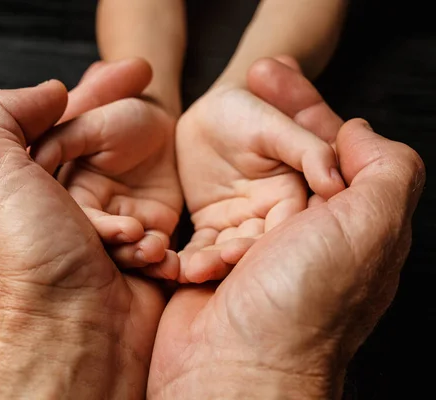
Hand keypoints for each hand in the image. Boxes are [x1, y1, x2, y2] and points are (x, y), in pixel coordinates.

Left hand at [0, 80, 164, 398]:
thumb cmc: (28, 257)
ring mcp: (102, 233)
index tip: (134, 71)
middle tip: (158, 124)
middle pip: (112, 148)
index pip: (68, 118)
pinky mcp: (135, 261)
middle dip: (138, 135)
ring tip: (130, 236)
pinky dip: (156, 242)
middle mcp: (64, 203)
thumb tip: (50, 92)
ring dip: (142, 207)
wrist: (70, 335)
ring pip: (143, 191)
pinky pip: (161, 233)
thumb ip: (4, 112)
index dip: (100, 90)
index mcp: (28, 180)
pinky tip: (146, 257)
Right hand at [147, 60, 424, 398]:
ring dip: (228, 158)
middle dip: (269, 117)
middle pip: (286, 161)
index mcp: (349, 227)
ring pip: (243, 188)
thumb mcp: (370, 227)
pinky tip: (194, 179)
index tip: (276, 75)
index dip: (310, 106)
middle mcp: (306, 240)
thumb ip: (384, 170)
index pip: (334, 150)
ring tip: (213, 118)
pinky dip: (201, 204)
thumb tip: (356, 134)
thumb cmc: (301, 306)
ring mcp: (258, 255)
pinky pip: (206, 224)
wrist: (233, 374)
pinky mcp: (215, 269)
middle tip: (246, 79)